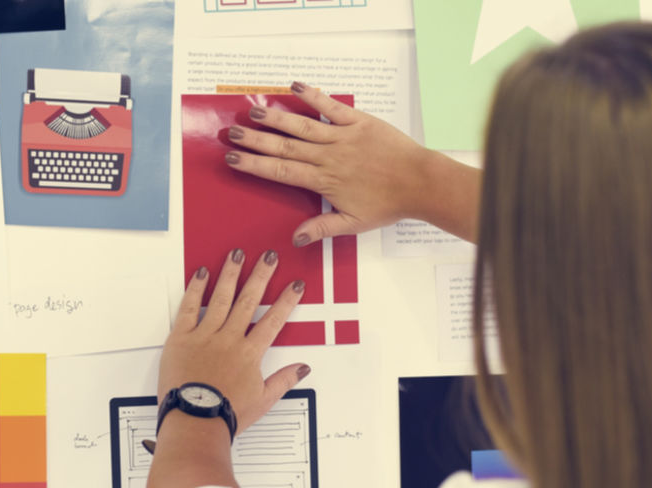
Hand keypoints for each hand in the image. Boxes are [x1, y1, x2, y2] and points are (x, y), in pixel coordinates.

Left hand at [159, 247, 309, 433]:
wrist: (194, 420)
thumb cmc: (225, 414)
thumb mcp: (262, 400)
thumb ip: (283, 381)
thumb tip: (302, 369)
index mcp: (249, 353)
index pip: (273, 320)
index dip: (286, 300)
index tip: (295, 285)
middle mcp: (229, 339)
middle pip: (249, 300)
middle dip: (261, 275)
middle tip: (268, 256)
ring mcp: (205, 336)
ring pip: (220, 298)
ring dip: (230, 274)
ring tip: (237, 254)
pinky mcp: (182, 338)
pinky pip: (189, 308)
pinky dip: (195, 289)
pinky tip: (201, 273)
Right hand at [225, 82, 453, 245]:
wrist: (420, 182)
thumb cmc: (389, 204)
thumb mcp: (354, 224)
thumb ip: (322, 228)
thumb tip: (295, 238)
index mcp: (324, 182)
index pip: (281, 172)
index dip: (254, 165)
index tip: (232, 159)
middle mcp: (328, 157)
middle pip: (284, 147)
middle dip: (255, 140)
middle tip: (231, 132)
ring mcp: (342, 137)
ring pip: (302, 126)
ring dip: (276, 118)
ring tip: (252, 111)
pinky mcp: (358, 122)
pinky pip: (330, 107)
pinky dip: (313, 96)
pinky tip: (295, 86)